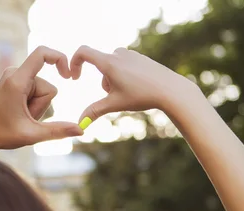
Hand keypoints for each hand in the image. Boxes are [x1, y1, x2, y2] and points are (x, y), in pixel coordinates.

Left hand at [0, 46, 83, 153]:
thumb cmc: (1, 135)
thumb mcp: (32, 135)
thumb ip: (58, 131)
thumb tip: (82, 130)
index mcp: (17, 81)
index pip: (41, 54)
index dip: (59, 58)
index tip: (68, 74)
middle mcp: (13, 74)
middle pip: (46, 86)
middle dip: (41, 105)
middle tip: (23, 118)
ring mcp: (12, 77)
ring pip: (41, 90)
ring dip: (35, 107)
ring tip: (18, 117)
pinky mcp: (12, 82)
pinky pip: (33, 90)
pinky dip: (31, 104)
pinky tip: (18, 113)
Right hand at [70, 46, 197, 121]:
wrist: (170, 90)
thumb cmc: (141, 96)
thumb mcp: (114, 105)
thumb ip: (94, 112)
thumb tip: (79, 124)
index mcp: (109, 62)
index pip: (83, 52)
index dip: (73, 62)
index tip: (74, 76)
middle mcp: (118, 54)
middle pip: (100, 66)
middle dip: (104, 82)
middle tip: (117, 95)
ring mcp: (130, 54)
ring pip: (112, 67)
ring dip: (113, 80)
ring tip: (129, 92)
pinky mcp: (140, 57)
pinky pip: (124, 65)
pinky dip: (124, 77)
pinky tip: (139, 87)